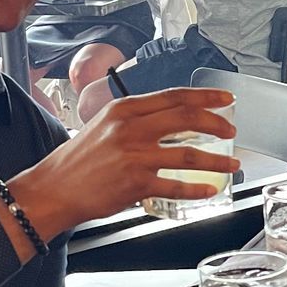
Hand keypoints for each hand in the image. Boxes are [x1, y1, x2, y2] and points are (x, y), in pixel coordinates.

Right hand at [5, 87, 237, 237]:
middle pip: (186, 119)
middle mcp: (131, 128)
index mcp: (125, 109)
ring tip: (231, 165)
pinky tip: (208, 189)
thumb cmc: (80, 159)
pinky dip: (196, 188)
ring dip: (216, 160)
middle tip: (231, 132)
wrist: (55, 188)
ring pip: (188, 154)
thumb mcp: (105, 124)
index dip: (205, 97)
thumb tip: (172, 117)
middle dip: (216, 124)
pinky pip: (175, 185)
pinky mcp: (135, 183)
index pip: (174, 96)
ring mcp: (134, 156)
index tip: (226, 99)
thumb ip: (137, 119)